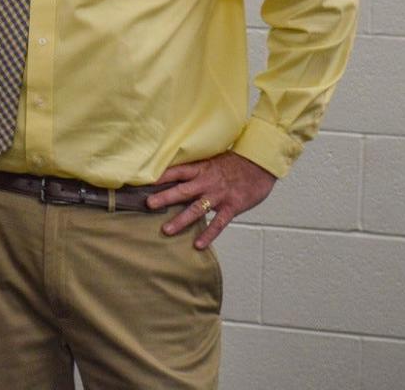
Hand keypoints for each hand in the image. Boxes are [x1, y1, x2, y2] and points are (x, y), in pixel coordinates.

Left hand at [146, 151, 275, 249]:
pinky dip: (208, 234)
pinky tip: (198, 245)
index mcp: (202, 169)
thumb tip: (177, 174)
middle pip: (182, 190)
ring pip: (196, 209)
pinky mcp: (232, 206)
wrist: (260, 163)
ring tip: (166, 230)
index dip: (161, 177)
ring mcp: (219, 195)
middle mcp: (207, 182)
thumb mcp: (213, 160)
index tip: (144, 182)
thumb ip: (197, 169)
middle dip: (165, 198)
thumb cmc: (236, 162)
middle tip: (148, 204)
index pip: (177, 172)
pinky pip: (218, 223)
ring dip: (181, 220)